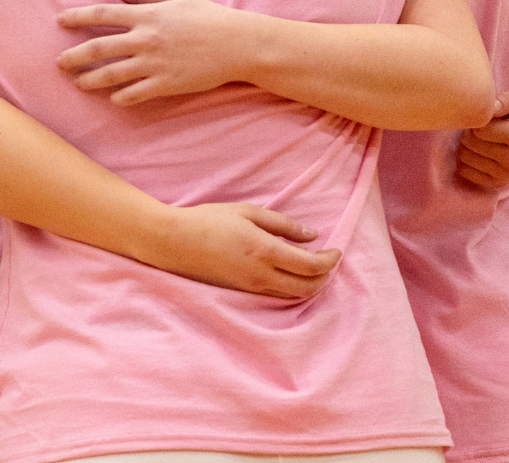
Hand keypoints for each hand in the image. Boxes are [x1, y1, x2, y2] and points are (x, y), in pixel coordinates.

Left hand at [56, 0, 256, 104]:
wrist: (238, 44)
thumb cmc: (207, 17)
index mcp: (146, 15)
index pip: (101, 14)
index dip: (76, 17)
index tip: (60, 21)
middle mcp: (145, 39)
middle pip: (97, 48)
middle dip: (73, 56)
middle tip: (58, 62)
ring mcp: (154, 64)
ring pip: (110, 75)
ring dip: (90, 80)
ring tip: (78, 83)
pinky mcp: (166, 84)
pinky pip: (134, 94)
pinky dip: (120, 97)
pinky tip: (113, 98)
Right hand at [138, 202, 340, 300]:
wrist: (173, 242)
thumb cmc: (208, 220)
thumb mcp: (246, 212)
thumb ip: (282, 224)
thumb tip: (311, 236)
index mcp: (265, 251)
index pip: (311, 266)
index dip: (330, 261)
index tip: (336, 250)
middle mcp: (261, 275)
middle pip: (308, 287)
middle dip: (325, 277)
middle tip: (328, 261)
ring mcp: (251, 287)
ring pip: (294, 295)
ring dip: (310, 285)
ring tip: (312, 269)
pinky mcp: (242, 292)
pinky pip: (277, 295)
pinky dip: (292, 288)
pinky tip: (289, 275)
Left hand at [458, 91, 508, 189]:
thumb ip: (504, 100)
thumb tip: (491, 107)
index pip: (479, 130)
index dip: (477, 121)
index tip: (485, 119)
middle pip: (470, 143)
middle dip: (470, 133)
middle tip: (480, 130)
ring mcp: (507, 174)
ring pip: (465, 157)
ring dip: (466, 146)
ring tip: (480, 140)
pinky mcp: (496, 183)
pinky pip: (464, 171)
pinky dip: (465, 160)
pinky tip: (477, 153)